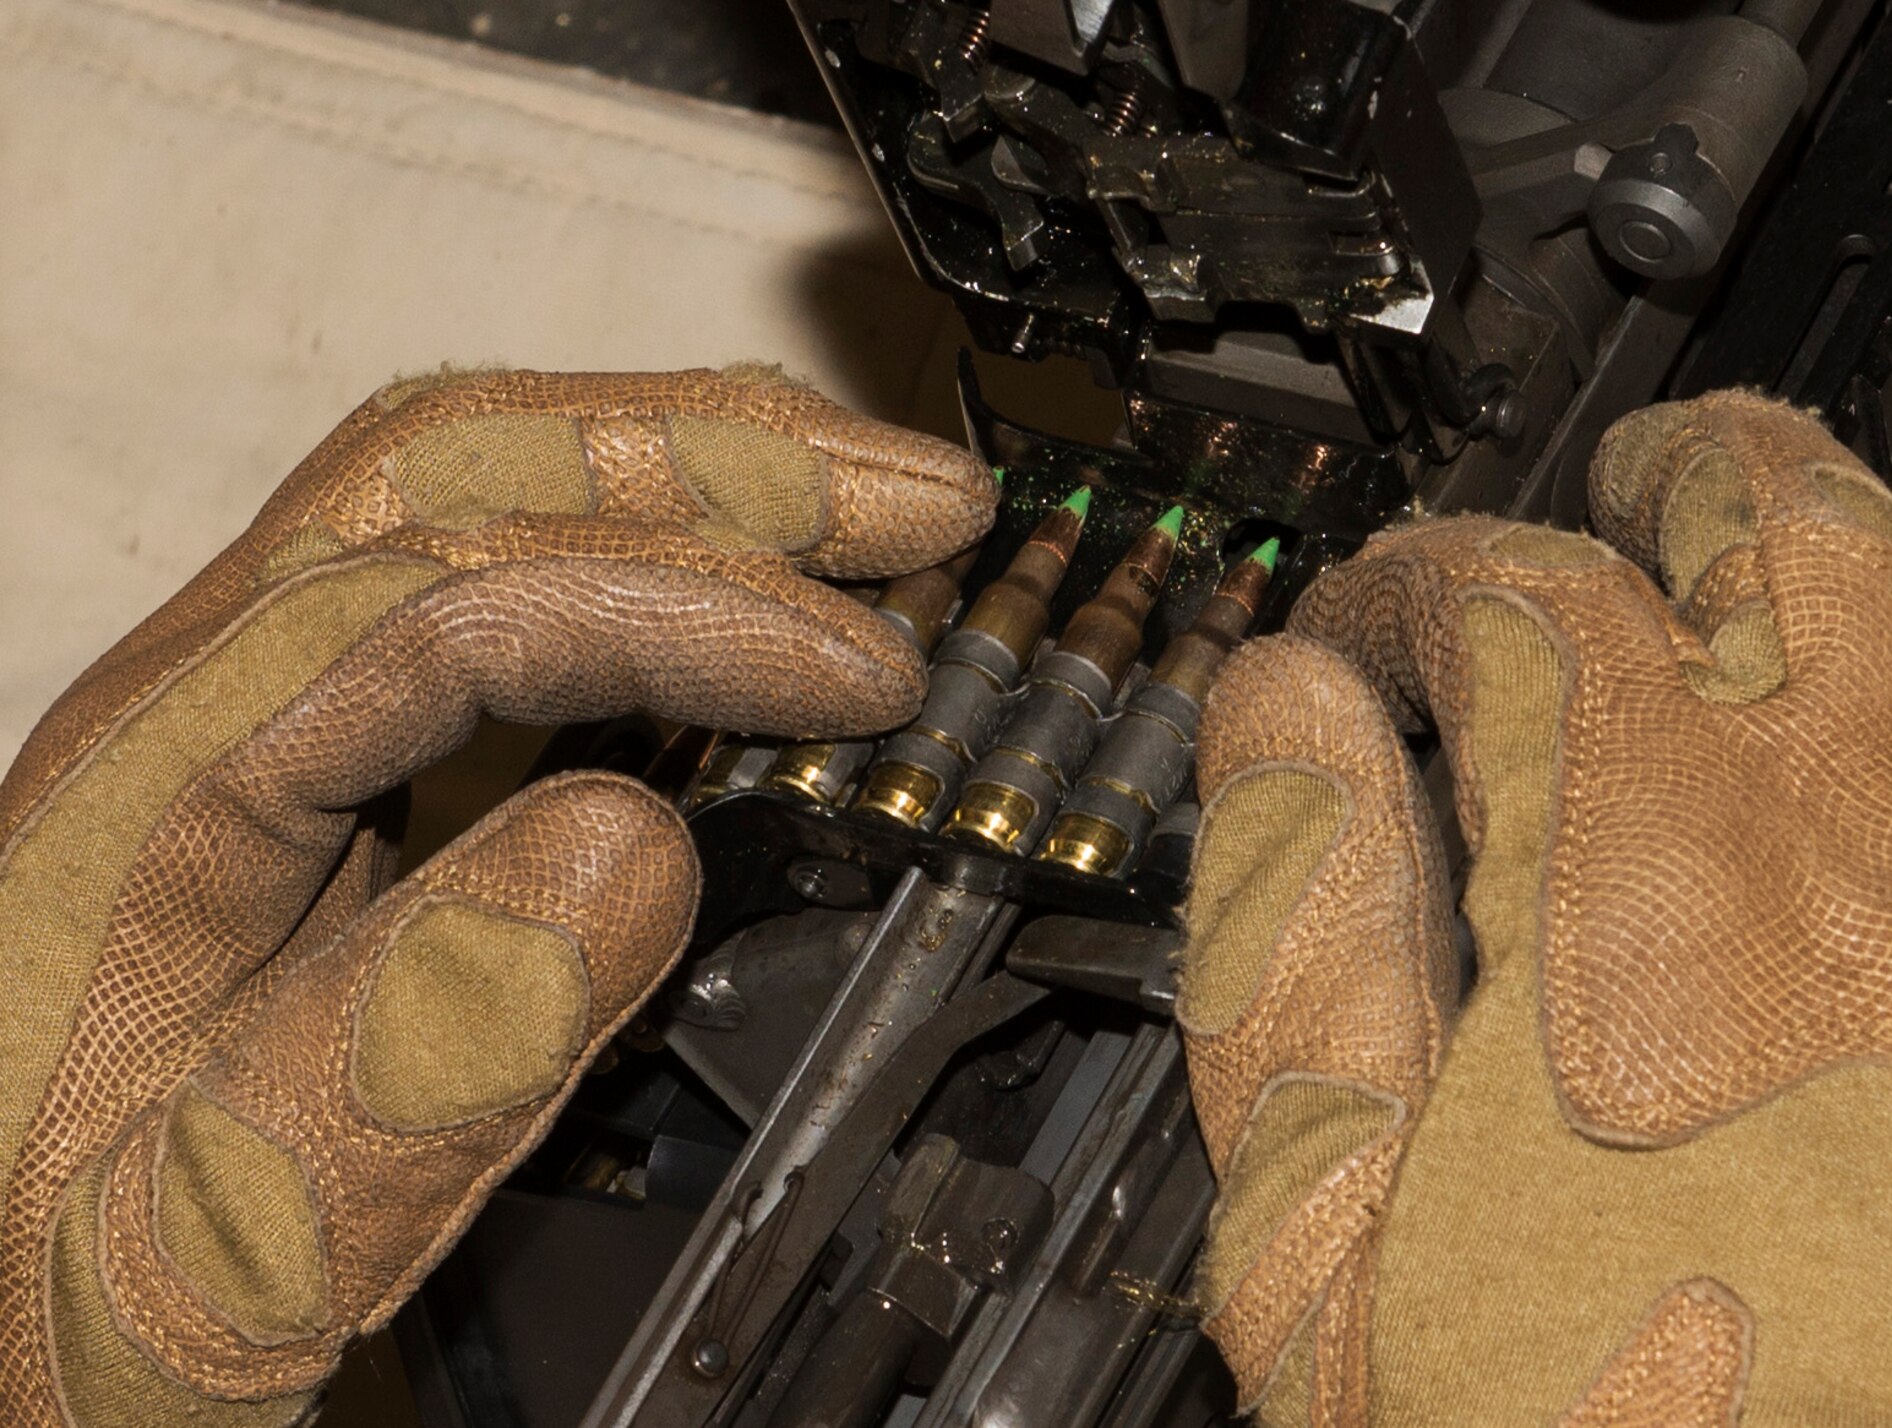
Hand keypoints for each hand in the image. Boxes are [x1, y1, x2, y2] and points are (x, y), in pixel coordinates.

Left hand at [0, 367, 992, 1426]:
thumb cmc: (60, 1286)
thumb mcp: (228, 1232)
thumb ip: (426, 1050)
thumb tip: (643, 849)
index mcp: (157, 790)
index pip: (457, 610)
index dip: (691, 617)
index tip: (867, 679)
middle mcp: (194, 702)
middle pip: (459, 474)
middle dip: (718, 461)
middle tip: (919, 503)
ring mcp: (246, 705)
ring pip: (469, 496)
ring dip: (683, 476)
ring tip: (865, 510)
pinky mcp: (306, 743)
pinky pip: (479, 578)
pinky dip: (638, 554)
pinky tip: (739, 601)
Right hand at [1181, 391, 1891, 1425]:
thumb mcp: (1330, 1212)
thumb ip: (1291, 929)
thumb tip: (1275, 719)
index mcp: (1631, 881)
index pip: (1515, 601)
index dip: (1421, 579)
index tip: (1379, 625)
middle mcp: (1857, 856)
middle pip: (1788, 524)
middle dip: (1683, 473)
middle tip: (1630, 485)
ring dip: (1889, 538)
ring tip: (1817, 551)